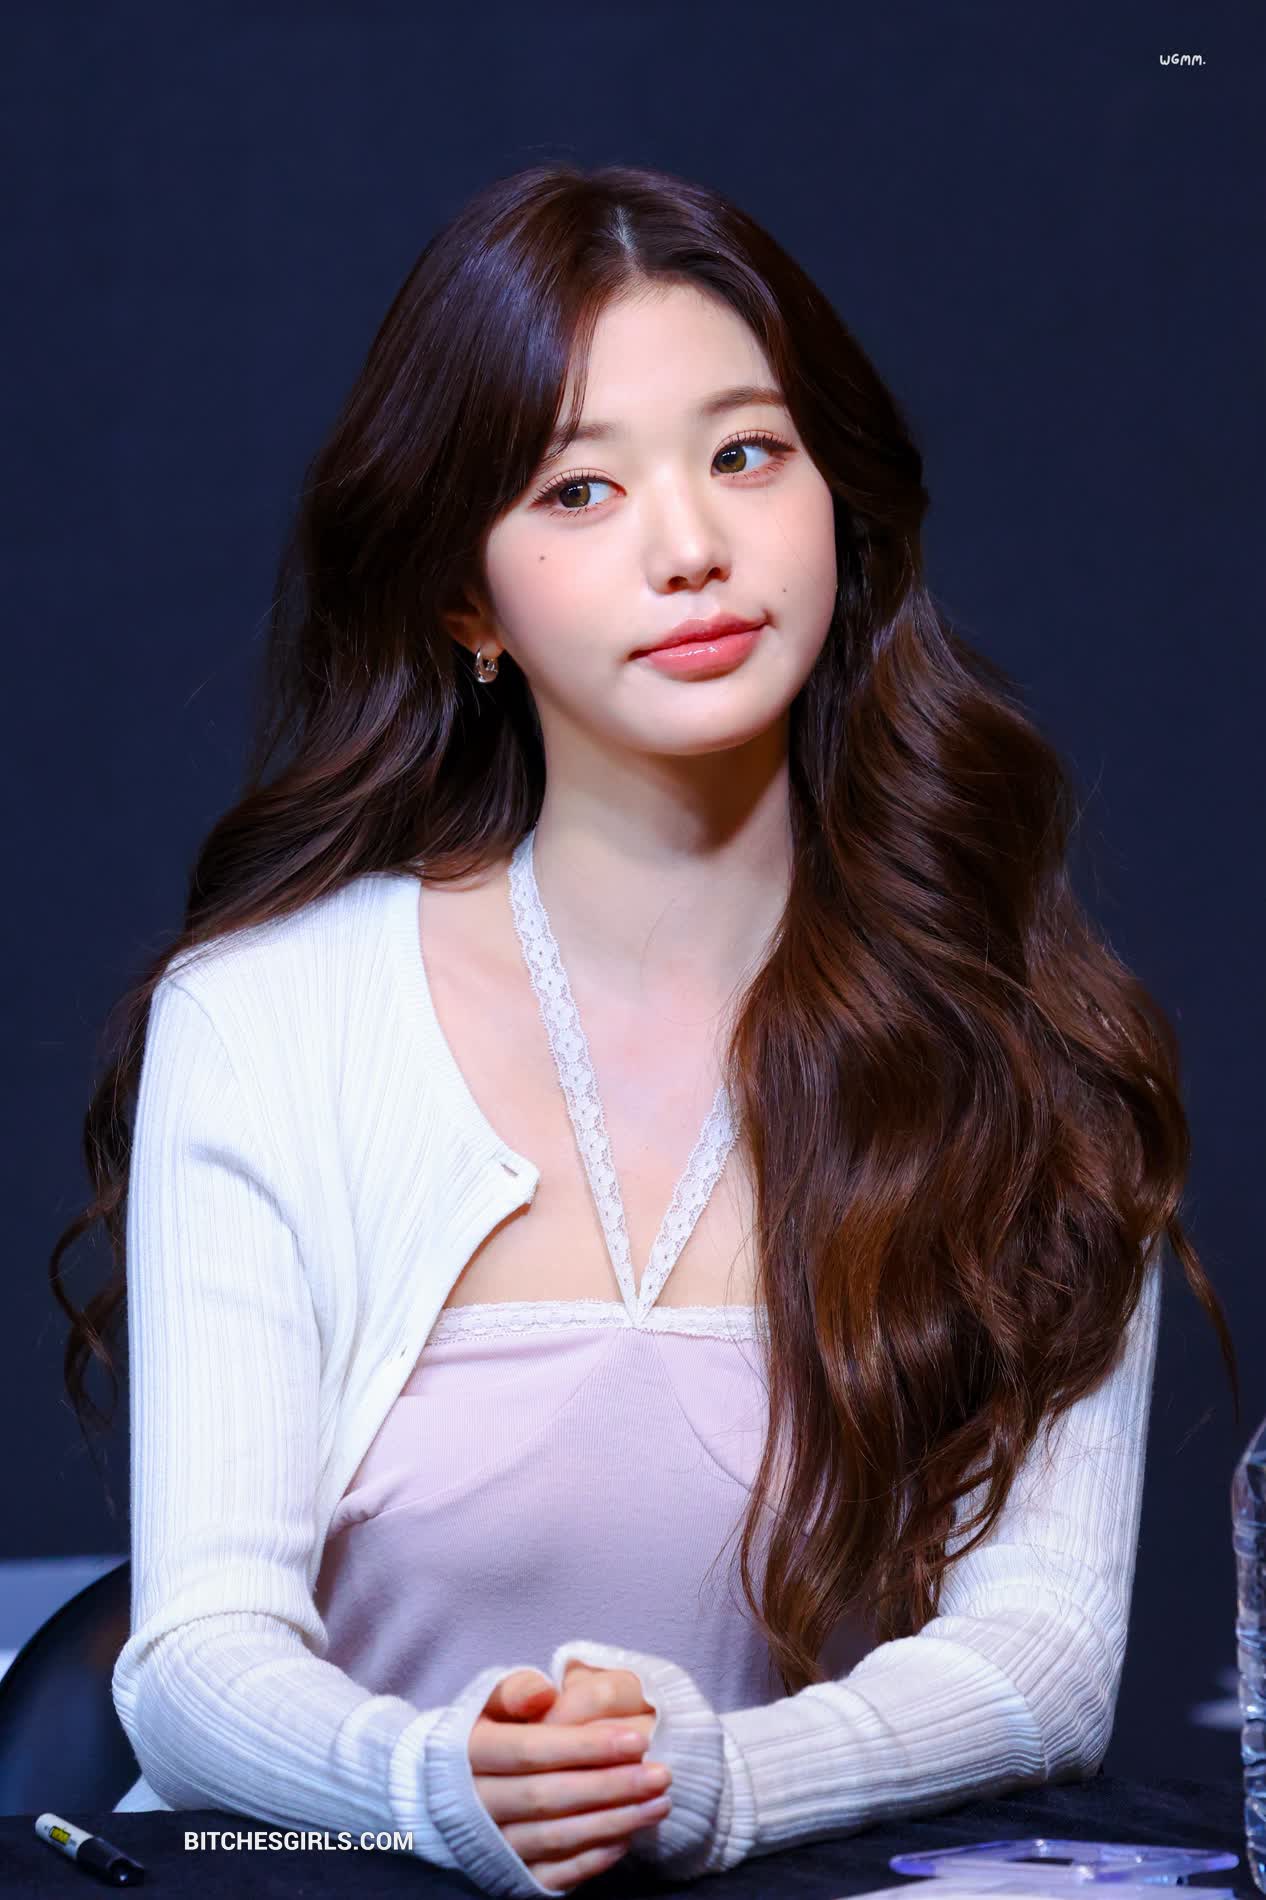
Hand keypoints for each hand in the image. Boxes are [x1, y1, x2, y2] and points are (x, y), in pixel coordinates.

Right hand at [468, 1666, 671, 1892]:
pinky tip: (627, 1839)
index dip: (585, 1746)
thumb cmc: (488, 1731)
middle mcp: (474, 1804)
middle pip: (546, 1797)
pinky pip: (552, 1875)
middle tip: (661, 1775)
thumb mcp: (492, 1700)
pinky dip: (591, 1860)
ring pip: (554, 1838)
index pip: (530, 1751)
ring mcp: (491, 1845)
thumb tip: (544, 1693)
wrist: (452, 1787)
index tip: (637, 1741)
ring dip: (611, 1822)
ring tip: (658, 1804)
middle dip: (609, 1786)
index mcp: (467, 1752)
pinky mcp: (508, 1876)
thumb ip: (516, 1690)